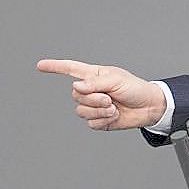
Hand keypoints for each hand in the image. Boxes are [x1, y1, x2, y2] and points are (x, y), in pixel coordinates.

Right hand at [37, 59, 165, 130]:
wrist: (149, 107)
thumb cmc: (135, 89)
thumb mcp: (116, 80)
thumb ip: (95, 83)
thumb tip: (76, 86)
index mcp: (94, 76)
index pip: (70, 69)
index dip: (55, 67)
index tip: (40, 65)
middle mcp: (91, 91)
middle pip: (76, 95)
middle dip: (93, 98)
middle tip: (110, 98)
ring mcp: (94, 106)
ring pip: (81, 111)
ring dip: (99, 110)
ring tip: (113, 107)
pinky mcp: (99, 120)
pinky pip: (91, 123)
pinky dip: (103, 120)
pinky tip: (114, 116)